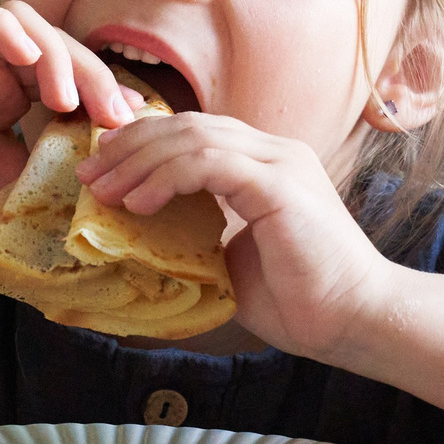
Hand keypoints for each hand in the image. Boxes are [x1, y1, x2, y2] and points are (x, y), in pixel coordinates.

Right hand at [0, 3, 139, 274]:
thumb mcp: (40, 173)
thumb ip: (73, 142)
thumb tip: (126, 125)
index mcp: (15, 95)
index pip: (70, 63)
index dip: (104, 81)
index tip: (130, 116)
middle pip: (54, 39)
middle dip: (93, 71)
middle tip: (113, 114)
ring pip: (22, 21)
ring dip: (56, 54)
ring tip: (66, 102)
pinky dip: (6, 29)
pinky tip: (29, 60)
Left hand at [76, 112, 398, 361]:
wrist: (354, 319)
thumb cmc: (300, 300)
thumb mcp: (230, 262)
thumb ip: (195, 239)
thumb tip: (137, 243)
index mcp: (265, 165)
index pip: (194, 132)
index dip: (142, 143)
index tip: (102, 169)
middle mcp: (274, 152)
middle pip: (188, 124)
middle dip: (130, 146)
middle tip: (89, 175)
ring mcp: (279, 163)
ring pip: (193, 137)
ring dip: (139, 162)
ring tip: (104, 191)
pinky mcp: (279, 184)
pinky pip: (210, 163)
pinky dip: (166, 178)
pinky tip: (139, 204)